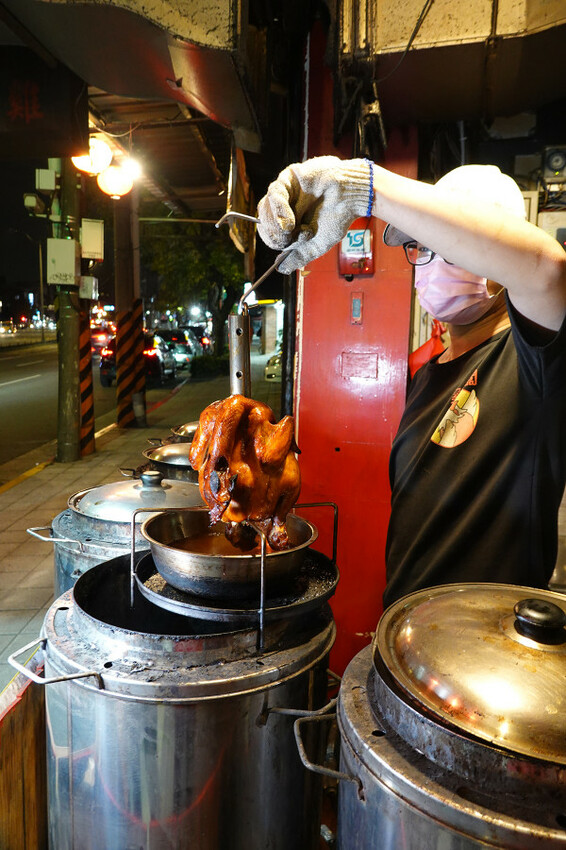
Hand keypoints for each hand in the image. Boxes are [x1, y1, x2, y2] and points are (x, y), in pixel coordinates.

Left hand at [257, 156, 372, 273]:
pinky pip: (275, 193)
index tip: (282, 247)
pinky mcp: (289, 177)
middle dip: (272, 234)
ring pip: (266, 207)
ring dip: (275, 223)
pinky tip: (289, 220)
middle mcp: (285, 205)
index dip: (272, 240)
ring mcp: (287, 190)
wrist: (351, 197)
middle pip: (265, 219)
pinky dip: (279, 209)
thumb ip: (299, 256)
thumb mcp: (316, 244)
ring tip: (289, 229)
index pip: (270, 231)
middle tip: (284, 240)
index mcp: (290, 220)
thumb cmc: (338, 218)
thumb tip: (281, 270)